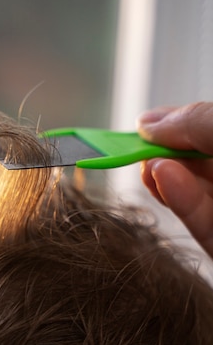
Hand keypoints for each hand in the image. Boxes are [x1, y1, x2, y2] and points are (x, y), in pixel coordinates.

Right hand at [137, 102, 212, 257]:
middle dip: (164, 154)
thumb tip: (147, 123)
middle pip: (194, 163)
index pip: (205, 129)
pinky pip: (199, 223)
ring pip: (192, 193)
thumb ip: (193, 121)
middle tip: (138, 149)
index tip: (144, 125)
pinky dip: (179, 201)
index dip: (176, 125)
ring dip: (166, 177)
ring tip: (149, 165)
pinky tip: (162, 179)